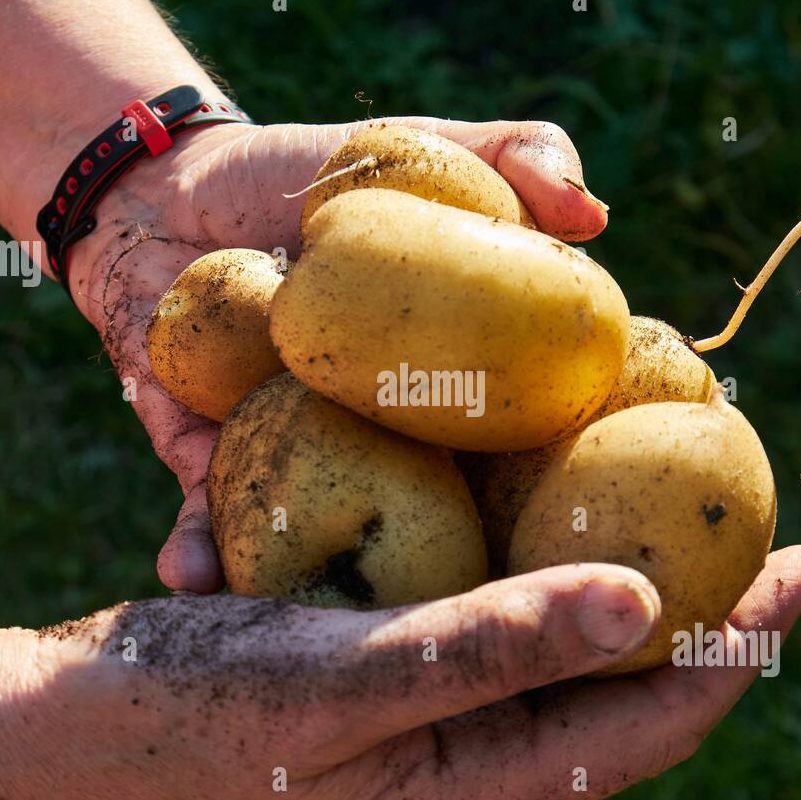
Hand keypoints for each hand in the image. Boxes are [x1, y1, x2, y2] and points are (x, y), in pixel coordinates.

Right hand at [10, 547, 800, 799]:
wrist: (74, 727)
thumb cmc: (196, 711)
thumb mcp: (347, 680)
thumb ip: (493, 646)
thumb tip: (649, 609)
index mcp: (475, 784)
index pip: (649, 724)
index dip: (739, 648)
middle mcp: (466, 763)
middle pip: (620, 690)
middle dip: (701, 613)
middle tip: (757, 525)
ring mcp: (424, 725)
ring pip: (558, 653)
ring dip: (619, 584)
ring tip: (667, 508)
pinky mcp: (383, 682)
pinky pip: (488, 624)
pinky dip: (535, 571)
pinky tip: (534, 513)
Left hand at [69, 116, 608, 592]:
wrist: (171, 190)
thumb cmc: (309, 169)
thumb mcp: (422, 149)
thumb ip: (514, 155)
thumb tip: (594, 215)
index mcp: (470, 386)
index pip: (549, 450)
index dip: (593, 499)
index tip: (629, 551)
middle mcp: (400, 447)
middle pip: (452, 535)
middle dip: (476, 602)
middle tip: (494, 646)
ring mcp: (312, 467)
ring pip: (338, 554)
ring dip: (333, 604)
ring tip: (326, 650)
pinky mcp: (223, 471)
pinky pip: (218, 522)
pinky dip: (204, 548)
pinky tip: (190, 573)